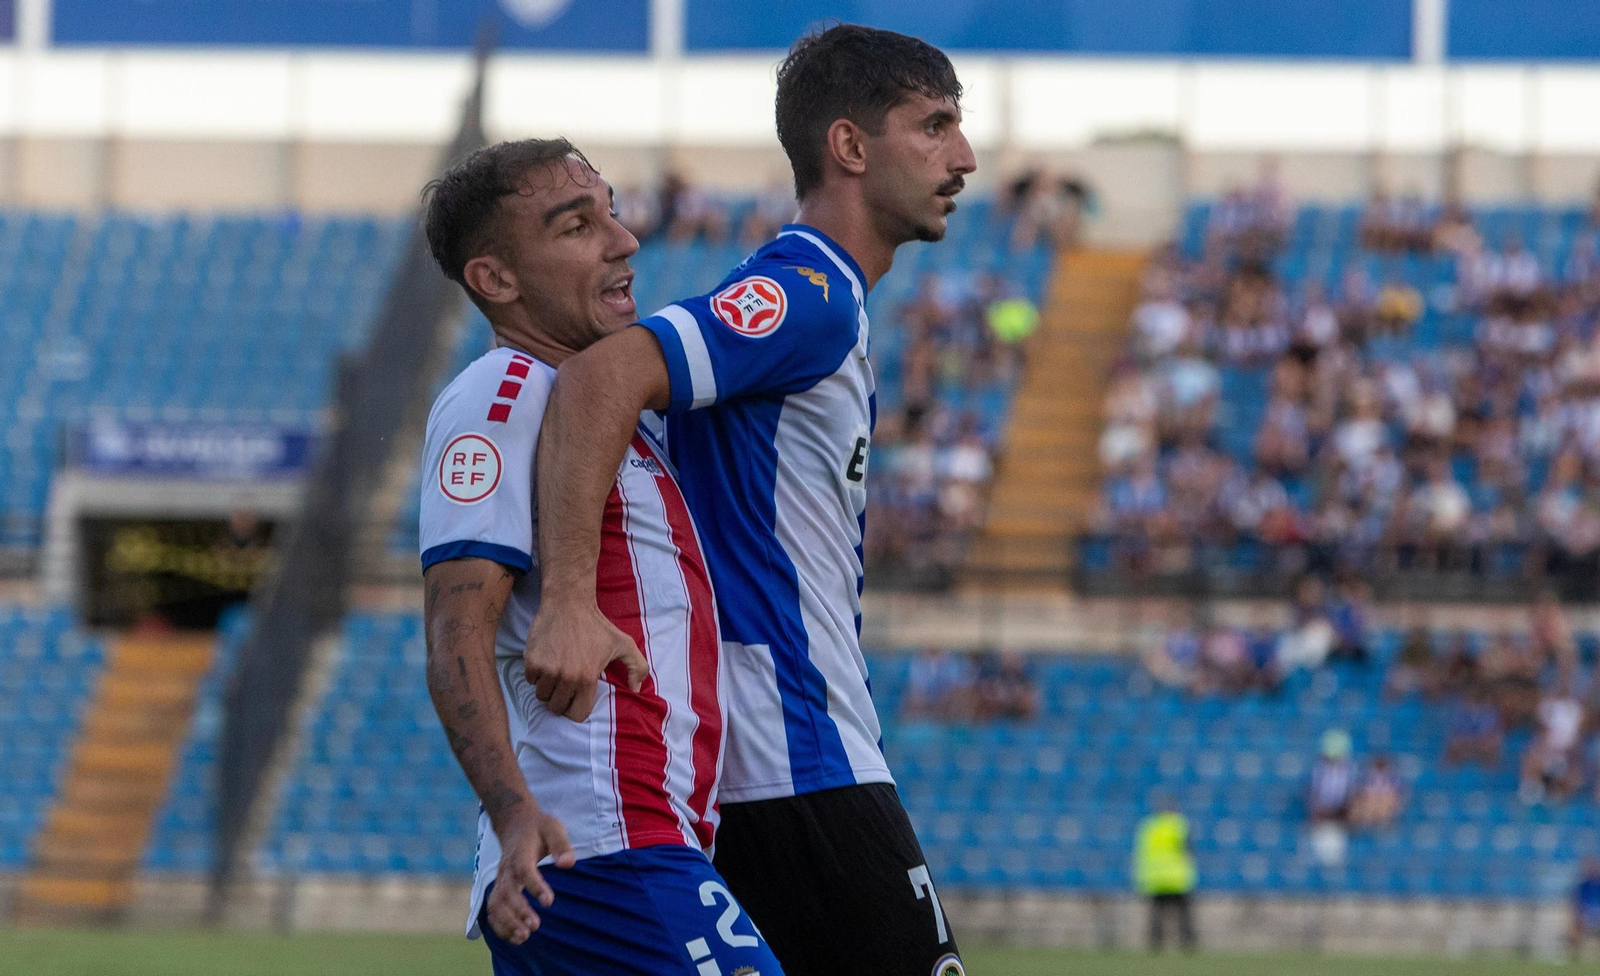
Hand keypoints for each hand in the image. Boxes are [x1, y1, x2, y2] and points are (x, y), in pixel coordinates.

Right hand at [486, 808, 575, 944]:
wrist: (514, 823)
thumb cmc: (538, 827)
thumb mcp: (553, 828)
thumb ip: (561, 845)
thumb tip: (568, 864)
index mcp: (520, 853)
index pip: (524, 871)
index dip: (535, 886)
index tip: (549, 901)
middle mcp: (507, 869)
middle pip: (506, 892)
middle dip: (518, 911)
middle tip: (534, 926)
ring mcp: (500, 880)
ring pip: (495, 904)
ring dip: (507, 922)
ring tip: (524, 937)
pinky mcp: (499, 889)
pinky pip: (492, 910)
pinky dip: (499, 926)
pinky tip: (515, 938)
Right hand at [525, 600, 648, 720]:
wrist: (568, 603)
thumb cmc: (596, 624)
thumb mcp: (623, 643)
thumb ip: (637, 667)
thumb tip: (637, 689)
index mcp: (587, 678)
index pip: (577, 714)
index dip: (576, 709)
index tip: (575, 699)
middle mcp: (566, 678)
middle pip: (556, 707)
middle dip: (560, 700)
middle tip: (564, 685)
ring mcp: (547, 670)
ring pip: (541, 696)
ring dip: (547, 688)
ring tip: (556, 672)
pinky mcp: (532, 661)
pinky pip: (530, 681)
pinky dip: (535, 675)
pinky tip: (546, 661)